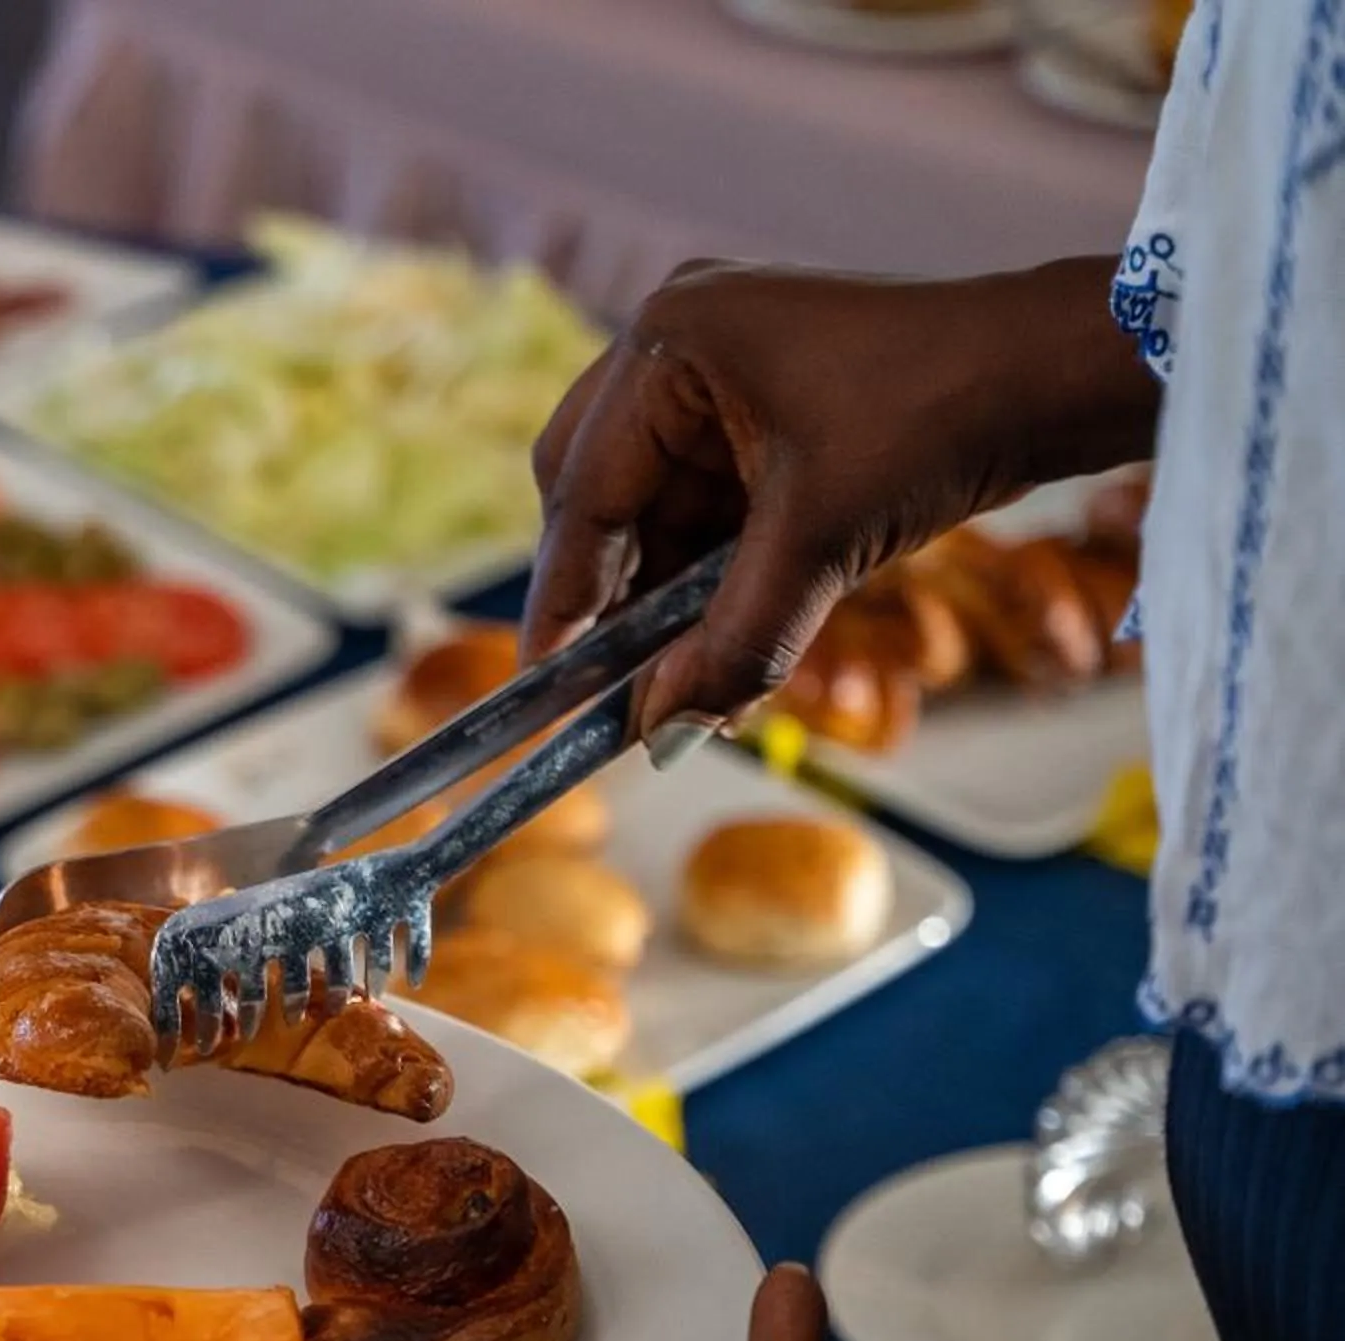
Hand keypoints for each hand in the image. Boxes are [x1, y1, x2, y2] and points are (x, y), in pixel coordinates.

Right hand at [523, 257, 1148, 752]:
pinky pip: (705, 492)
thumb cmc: (945, 418)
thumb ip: (728, 644)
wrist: (1063, 371)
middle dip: (607, 584)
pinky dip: (708, 559)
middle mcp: (681, 338)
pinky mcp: (764, 395)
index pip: (581, 488)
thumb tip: (657, 733)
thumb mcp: (821, 543)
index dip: (564, 593)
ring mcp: (721, 362)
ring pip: (652, 498)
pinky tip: (716, 619)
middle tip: (608, 674)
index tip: (547, 677)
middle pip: (596, 485)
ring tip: (675, 662)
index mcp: (670, 340)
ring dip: (661, 581)